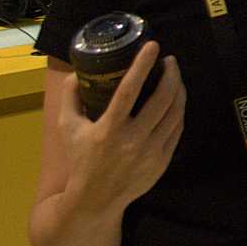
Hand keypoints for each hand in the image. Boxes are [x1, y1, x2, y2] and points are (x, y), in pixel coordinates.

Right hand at [57, 41, 185, 211]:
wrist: (96, 199)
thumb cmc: (81, 160)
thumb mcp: (67, 128)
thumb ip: (70, 98)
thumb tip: (78, 73)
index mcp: (110, 129)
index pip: (130, 89)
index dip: (143, 65)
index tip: (153, 46)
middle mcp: (134, 139)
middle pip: (163, 98)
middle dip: (171, 74)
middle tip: (169, 61)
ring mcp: (151, 151)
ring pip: (175, 113)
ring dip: (178, 90)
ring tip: (175, 77)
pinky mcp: (163, 161)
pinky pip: (177, 129)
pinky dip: (179, 111)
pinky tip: (175, 101)